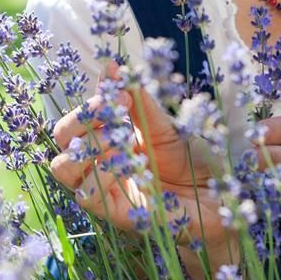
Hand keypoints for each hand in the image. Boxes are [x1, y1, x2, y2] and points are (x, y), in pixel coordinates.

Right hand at [49, 79, 235, 260]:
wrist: (218, 196)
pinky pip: (88, 195)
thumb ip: (138, 100)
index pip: (76, 119)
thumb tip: (113, 66)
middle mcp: (99, 164)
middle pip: (62, 140)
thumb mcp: (164, 124)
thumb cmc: (192, 160)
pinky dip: (101, 173)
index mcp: (107, 140)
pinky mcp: (116, 213)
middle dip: (81, 118)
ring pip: (64, 167)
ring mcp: (105, 189)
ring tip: (120, 137)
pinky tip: (126, 163)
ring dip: (87, 145)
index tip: (120, 90)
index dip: (90, 101)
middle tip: (116, 108)